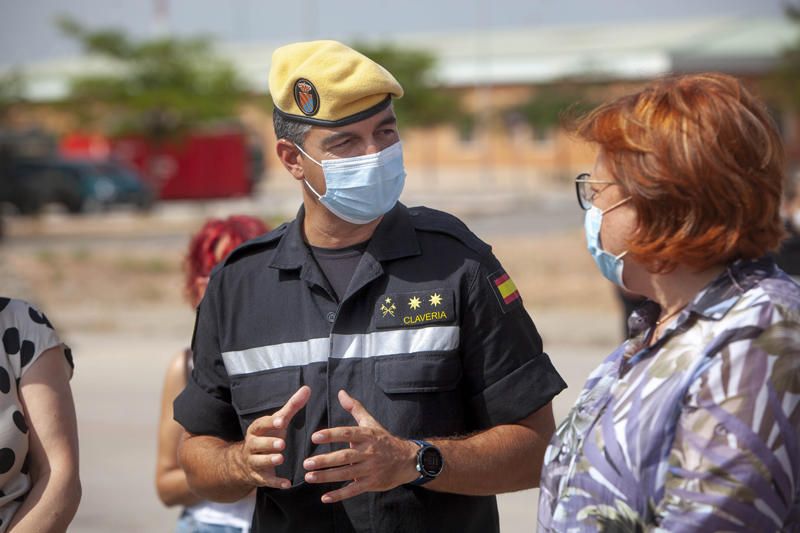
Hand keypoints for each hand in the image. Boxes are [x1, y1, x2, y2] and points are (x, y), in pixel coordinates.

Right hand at [235, 385, 310, 488]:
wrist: (243, 462)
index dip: (269, 423)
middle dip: (268, 444)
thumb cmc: (268, 436)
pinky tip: (287, 483)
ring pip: (259, 462)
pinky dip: (275, 482)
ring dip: (269, 461)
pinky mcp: (258, 477)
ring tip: (281, 459)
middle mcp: (252, 446)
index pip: (261, 425)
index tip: (281, 421)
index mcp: (257, 430)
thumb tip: (307, 388)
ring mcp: (254, 462)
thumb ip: (292, 407)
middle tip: (281, 444)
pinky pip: (266, 480)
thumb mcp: (277, 422)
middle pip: (257, 444)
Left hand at [303, 389, 418, 502]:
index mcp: (367, 436)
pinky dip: (339, 495)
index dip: (331, 435)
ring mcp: (370, 469)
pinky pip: (353, 490)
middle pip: (344, 457)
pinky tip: (325, 497)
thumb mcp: (371, 423)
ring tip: (309, 477)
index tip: (315, 436)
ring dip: (327, 476)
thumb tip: (341, 393)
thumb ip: (355, 408)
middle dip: (324, 461)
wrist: (407, 460)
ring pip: (346, 474)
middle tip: (306, 463)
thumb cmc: (383, 440)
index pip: (347, 434)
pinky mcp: (371, 484)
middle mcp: (368, 452)